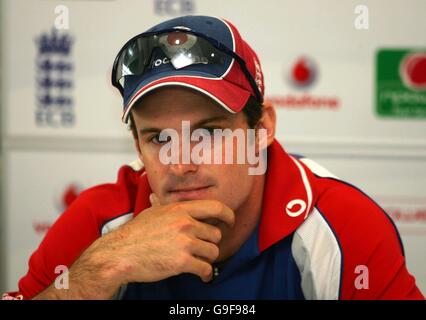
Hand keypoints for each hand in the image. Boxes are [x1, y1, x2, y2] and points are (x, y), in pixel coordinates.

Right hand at [98, 194, 234, 283]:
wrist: (120, 254)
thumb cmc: (134, 234)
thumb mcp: (152, 212)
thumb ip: (164, 206)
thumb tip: (158, 196)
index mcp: (180, 209)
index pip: (216, 207)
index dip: (228, 215)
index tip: (230, 222)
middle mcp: (185, 223)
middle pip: (215, 234)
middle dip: (211, 243)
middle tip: (204, 248)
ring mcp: (185, 242)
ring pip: (213, 251)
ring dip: (208, 258)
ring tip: (199, 261)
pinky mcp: (182, 262)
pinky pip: (206, 268)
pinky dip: (206, 274)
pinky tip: (202, 275)